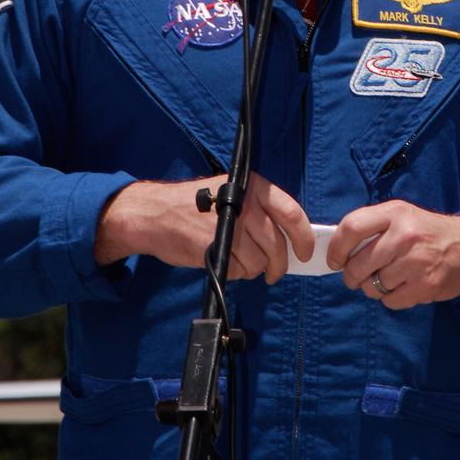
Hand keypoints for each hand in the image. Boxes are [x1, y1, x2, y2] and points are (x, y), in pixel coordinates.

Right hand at [95, 173, 313, 283]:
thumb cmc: (195, 205)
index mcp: (253, 187)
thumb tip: (290, 240)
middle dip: (279, 265)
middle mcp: (246, 205)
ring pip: (260, 262)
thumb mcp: (231, 193)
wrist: (155, 214)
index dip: (304, 237)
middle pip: (277, 245)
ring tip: (236, 257)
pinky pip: (241, 271)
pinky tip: (222, 257)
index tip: (305, 253)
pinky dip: (236, 271)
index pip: (291, 213)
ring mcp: (231, 228)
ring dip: (252, 268)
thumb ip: (260, 211)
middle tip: (274, 273)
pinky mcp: (217, 249)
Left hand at [326, 201, 459, 309]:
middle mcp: (405, 235)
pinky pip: (390, 301)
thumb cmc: (426, 232)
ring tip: (386, 279)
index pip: (351, 228)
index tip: (334, 260)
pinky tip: (402, 286)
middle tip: (354, 277)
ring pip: (373, 286)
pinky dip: (391, 298)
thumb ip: (371, 227)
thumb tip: (336, 249)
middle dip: (351, 276)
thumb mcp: (401, 216)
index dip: (336, 248)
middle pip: (358, 264)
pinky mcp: (424, 286)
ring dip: (373, 288)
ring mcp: (416, 262)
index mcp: (395, 213)